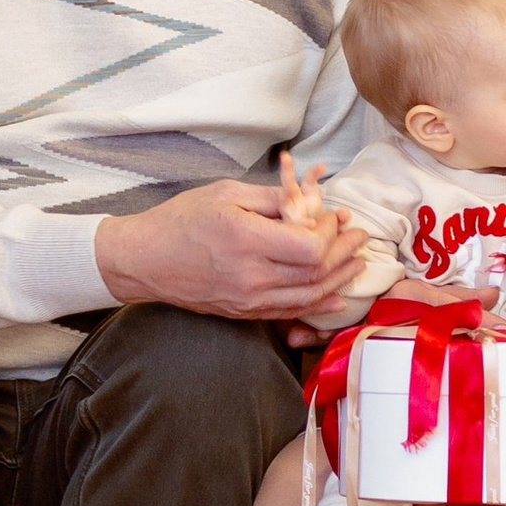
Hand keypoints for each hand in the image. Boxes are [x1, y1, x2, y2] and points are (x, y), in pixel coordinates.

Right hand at [96, 178, 367, 323]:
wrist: (145, 260)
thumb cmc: (182, 219)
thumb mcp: (227, 193)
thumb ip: (272, 198)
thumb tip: (311, 203)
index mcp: (246, 240)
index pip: (309, 247)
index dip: (331, 233)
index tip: (336, 216)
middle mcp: (250, 276)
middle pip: (315, 273)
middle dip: (345, 253)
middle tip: (360, 235)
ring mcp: (248, 299)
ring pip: (308, 296)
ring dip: (340, 279)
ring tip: (357, 261)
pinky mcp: (244, 312)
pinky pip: (289, 312)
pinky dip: (318, 303)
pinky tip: (337, 295)